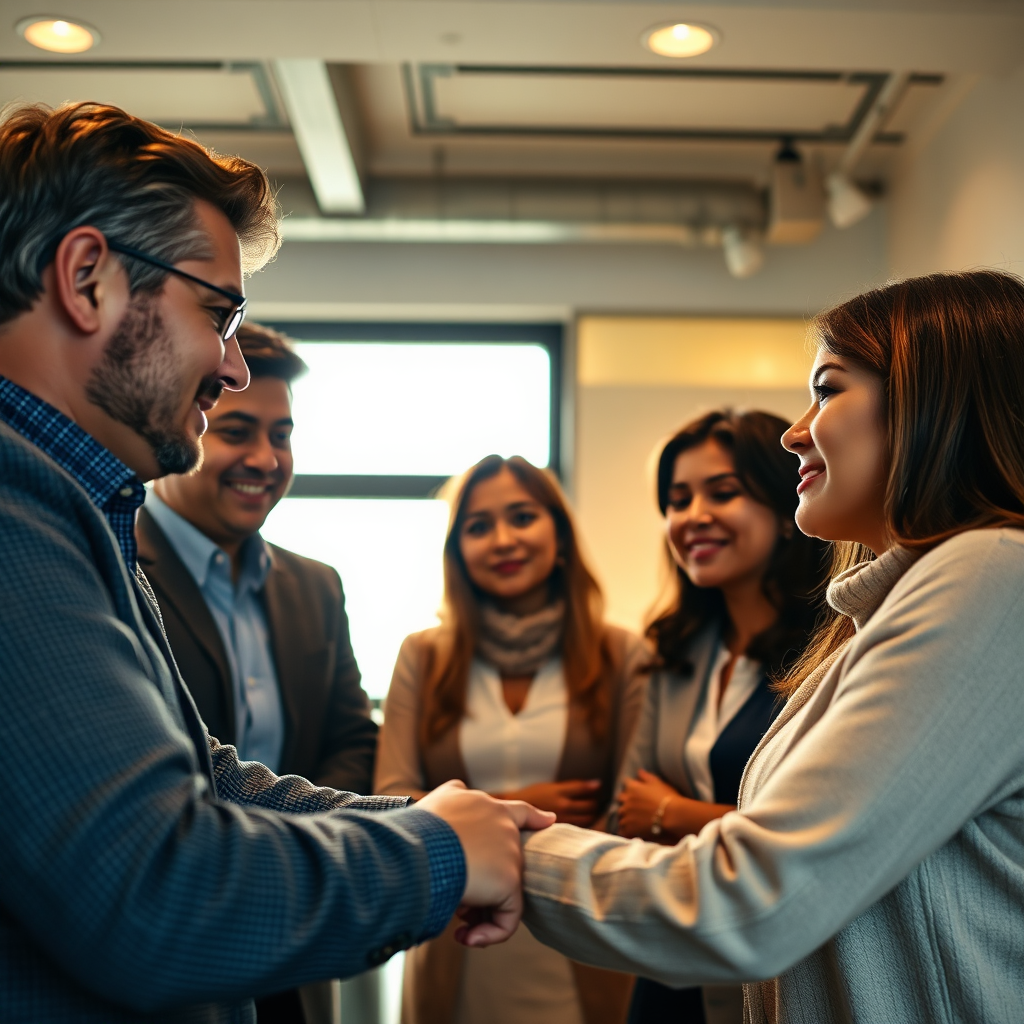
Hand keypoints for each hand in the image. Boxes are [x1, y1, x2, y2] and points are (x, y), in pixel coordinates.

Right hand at [417, 780, 554, 946]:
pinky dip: (489, 933)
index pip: (518, 811)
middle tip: (460, 903)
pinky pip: (507, 917)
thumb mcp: (437, 802)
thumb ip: (453, 798)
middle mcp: (502, 824)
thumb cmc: (418, 829)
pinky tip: (465, 937)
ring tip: (457, 922)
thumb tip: (458, 795)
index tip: (549, 821)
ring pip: (502, 891)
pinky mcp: (509, 880)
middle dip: (482, 885)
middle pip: (504, 861)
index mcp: (486, 805)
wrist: (420, 848)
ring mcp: (509, 852)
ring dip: (479, 911)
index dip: (535, 818)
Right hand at [500, 779, 602, 826]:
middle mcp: (562, 805)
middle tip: (598, 801)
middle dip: (595, 803)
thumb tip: (590, 787)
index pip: (582, 788)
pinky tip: (584, 823)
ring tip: (593, 813)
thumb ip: (567, 789)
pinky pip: (579, 828)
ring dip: (592, 815)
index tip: (599, 785)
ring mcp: (562, 820)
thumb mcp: (548, 787)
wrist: (513, 811)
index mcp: (558, 791)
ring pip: (587, 819)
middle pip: (589, 805)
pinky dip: (585, 825)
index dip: (592, 786)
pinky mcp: (560, 831)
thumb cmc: (532, 797)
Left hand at [617, 770, 681, 839]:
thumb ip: (647, 777)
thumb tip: (639, 771)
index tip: (636, 791)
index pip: (626, 783)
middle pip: (620, 799)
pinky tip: (632, 832)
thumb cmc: (667, 798)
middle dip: (626, 801)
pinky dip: (626, 830)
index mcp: (633, 787)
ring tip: (634, 820)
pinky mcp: (628, 828)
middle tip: (634, 807)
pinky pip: (622, 830)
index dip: (631, 787)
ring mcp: (626, 814)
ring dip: (625, 816)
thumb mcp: (658, 783)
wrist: (672, 816)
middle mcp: (627, 800)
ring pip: (621, 814)